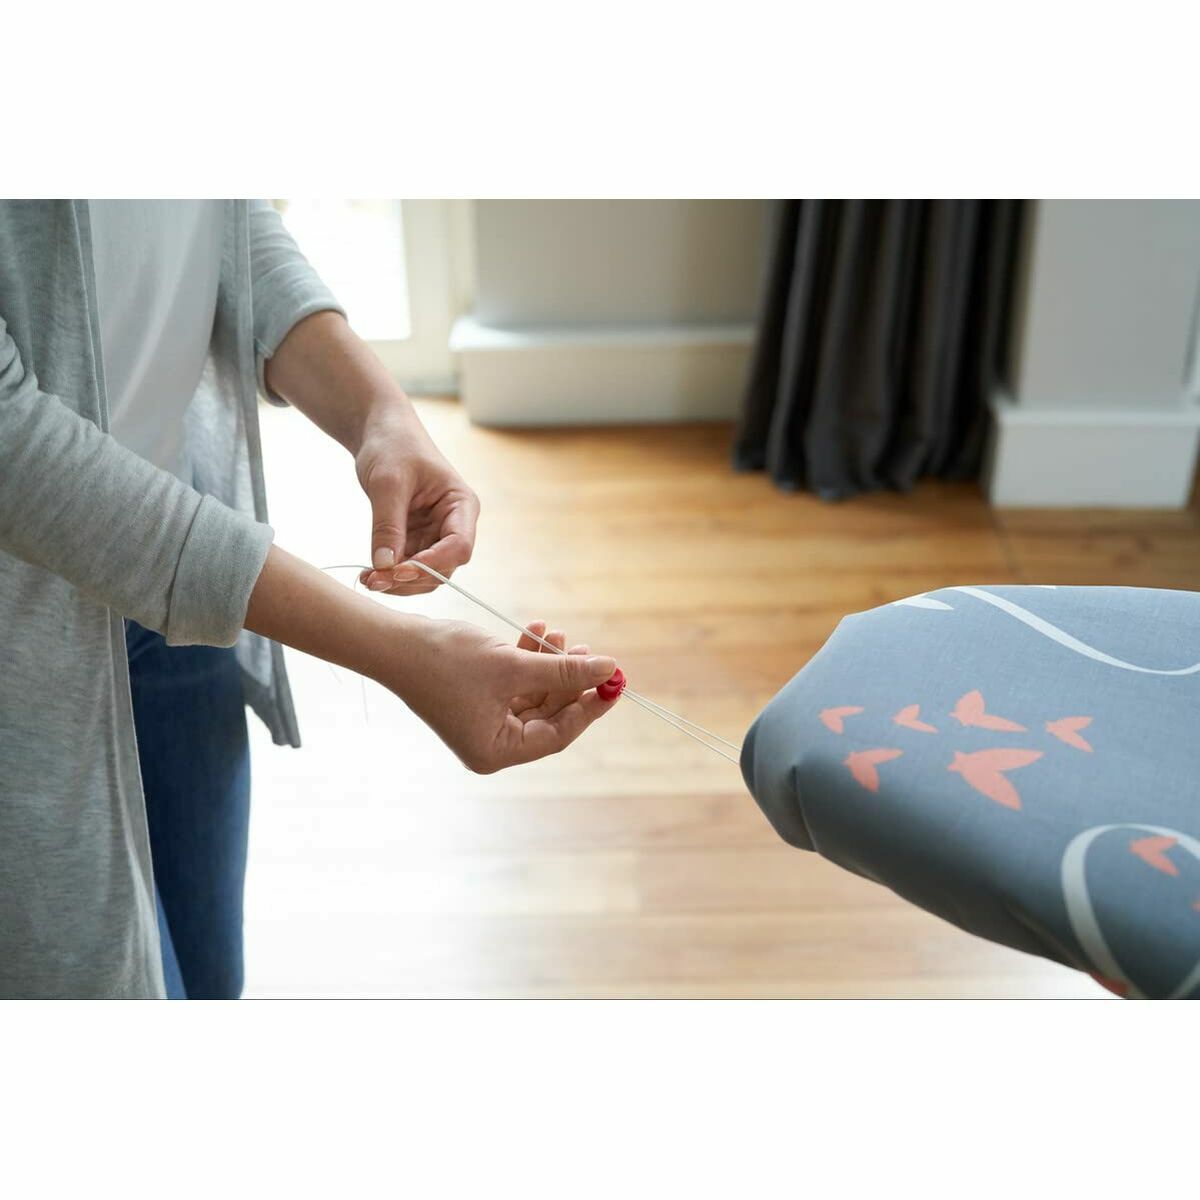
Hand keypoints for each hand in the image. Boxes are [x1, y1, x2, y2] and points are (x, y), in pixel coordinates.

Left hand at [355, 401, 479, 596]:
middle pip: (442, 568)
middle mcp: (454, 524)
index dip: (432, 564)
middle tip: (374, 580)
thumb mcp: (388, 483)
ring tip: (367, 579)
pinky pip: (407, 567)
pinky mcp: (416, 539)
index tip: (398, 570)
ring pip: (425, 574)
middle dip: (410, 579)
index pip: (458, 546)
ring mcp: (435, 534)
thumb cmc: (393, 446)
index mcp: (461, 505)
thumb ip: (387, 525)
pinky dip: (389, 575)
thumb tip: (385, 566)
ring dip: (398, 583)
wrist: (381, 431)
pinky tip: (369, 574)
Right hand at [383, 616, 618, 772]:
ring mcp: (482, 720)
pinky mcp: (476, 697)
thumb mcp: (513, 666)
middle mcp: (490, 743)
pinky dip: (527, 658)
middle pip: (548, 714)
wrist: (394, 642)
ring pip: (533, 693)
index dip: (588, 707)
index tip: (615, 683)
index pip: (558, 735)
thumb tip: (608, 670)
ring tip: (558, 633)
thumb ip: (563, 671)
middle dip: (568, 679)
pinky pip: (514, 682)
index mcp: (496, 752)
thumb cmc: (447, 660)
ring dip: (549, 663)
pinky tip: (537, 631)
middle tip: (590, 649)